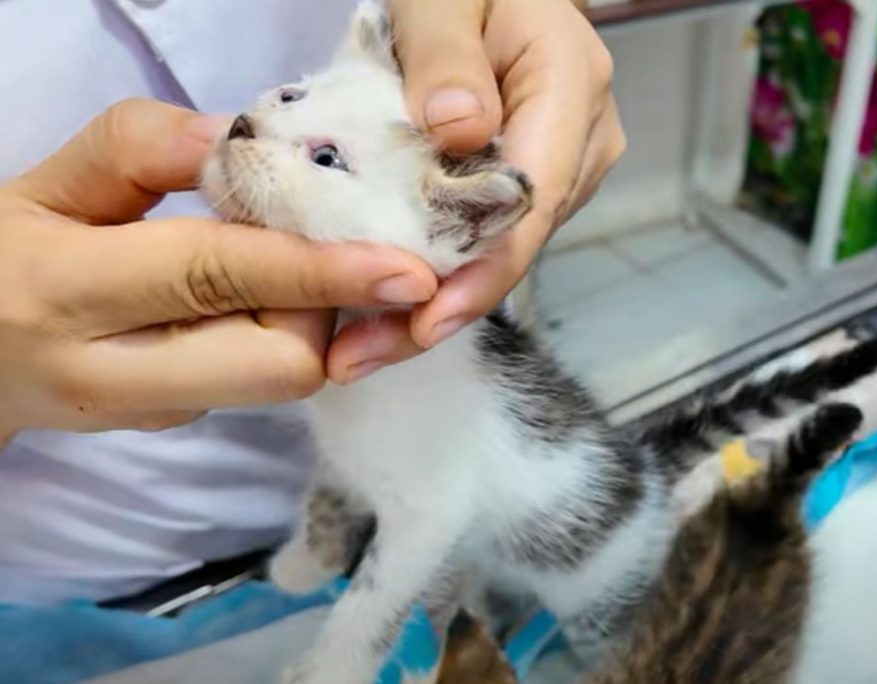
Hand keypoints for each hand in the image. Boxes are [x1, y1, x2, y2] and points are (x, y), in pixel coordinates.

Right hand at [0, 99, 436, 445]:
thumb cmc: (0, 256)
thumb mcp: (45, 183)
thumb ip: (138, 148)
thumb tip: (240, 136)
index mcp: (71, 291)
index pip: (221, 277)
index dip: (321, 272)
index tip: (406, 269)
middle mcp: (116, 374)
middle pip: (281, 365)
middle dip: (325, 307)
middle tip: (316, 247)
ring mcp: (150, 415)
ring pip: (279, 380)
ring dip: (308, 320)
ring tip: (285, 263)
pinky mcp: (173, 428)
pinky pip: (258, 384)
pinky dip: (281, 338)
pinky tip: (257, 299)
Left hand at [326, 0, 624, 382]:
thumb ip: (447, 51)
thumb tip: (459, 130)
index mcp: (570, 87)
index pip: (529, 202)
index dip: (478, 273)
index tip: (420, 325)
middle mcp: (580, 141)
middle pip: (514, 244)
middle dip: (440, 306)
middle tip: (360, 357)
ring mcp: (561, 166)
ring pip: (500, 250)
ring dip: (432, 298)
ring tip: (358, 343)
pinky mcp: (532, 180)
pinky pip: (486, 234)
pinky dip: (435, 268)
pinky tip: (384, 301)